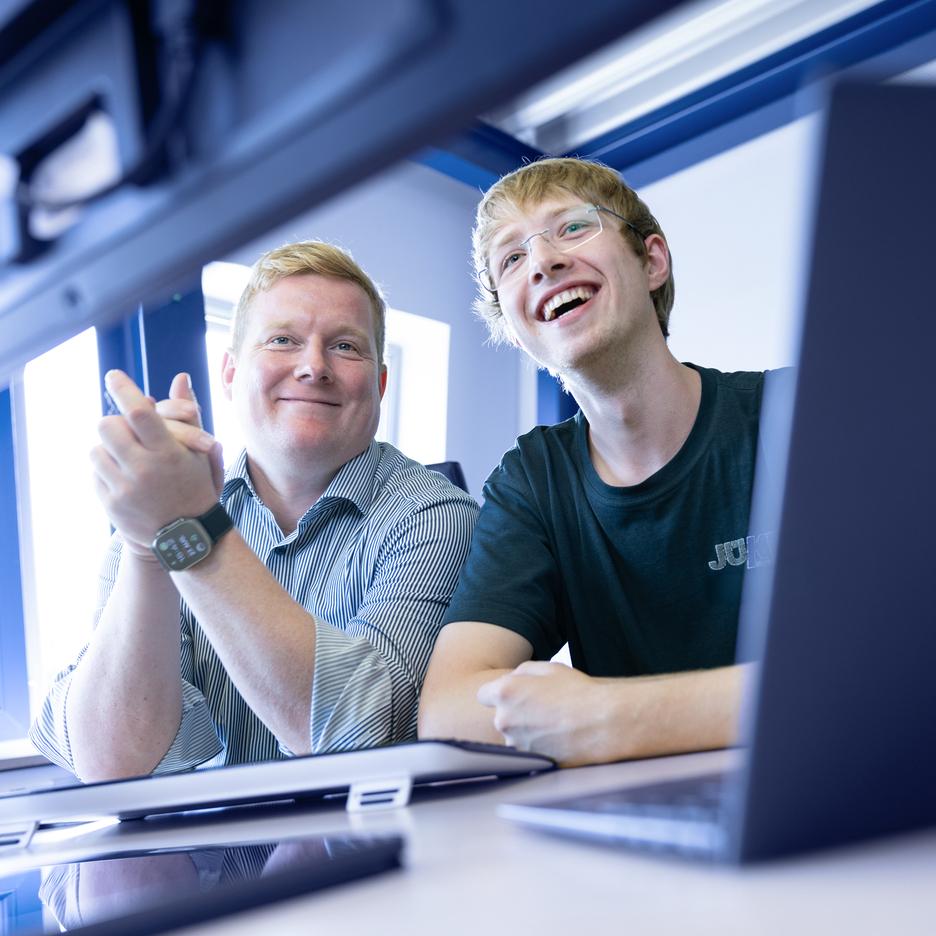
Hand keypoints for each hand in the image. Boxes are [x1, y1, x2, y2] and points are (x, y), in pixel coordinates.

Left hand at [90, 370, 218, 555]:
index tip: (114, 375)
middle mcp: (144, 470)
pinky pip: (95, 472)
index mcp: (169, 454)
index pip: (139, 413)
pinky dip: (107, 470)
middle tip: (126, 428)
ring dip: (109, 448)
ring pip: (96, 449)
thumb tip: (181, 377)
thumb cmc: (195, 485)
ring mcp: (124, 489)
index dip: (124, 390)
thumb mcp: (201, 451)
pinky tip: (126, 478)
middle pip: (107, 426)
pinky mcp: (110, 504)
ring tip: (128, 457)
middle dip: (115, 422)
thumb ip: (188, 413)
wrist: (186, 536)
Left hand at [477, 661, 616, 766]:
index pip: (484, 695)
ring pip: (513, 736)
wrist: (603, 723)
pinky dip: (537, 747)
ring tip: (554, 725)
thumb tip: (513, 679)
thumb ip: (522, 672)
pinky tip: (556, 739)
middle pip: (500, 716)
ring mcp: (516, 744)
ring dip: (526, 732)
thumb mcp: (549, 668)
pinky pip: (527, 752)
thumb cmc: (578, 692)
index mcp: (505, 693)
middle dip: (515, 713)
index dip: (498, 694)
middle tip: (542, 709)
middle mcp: (504, 720)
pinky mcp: (530, 761)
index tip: (512, 696)